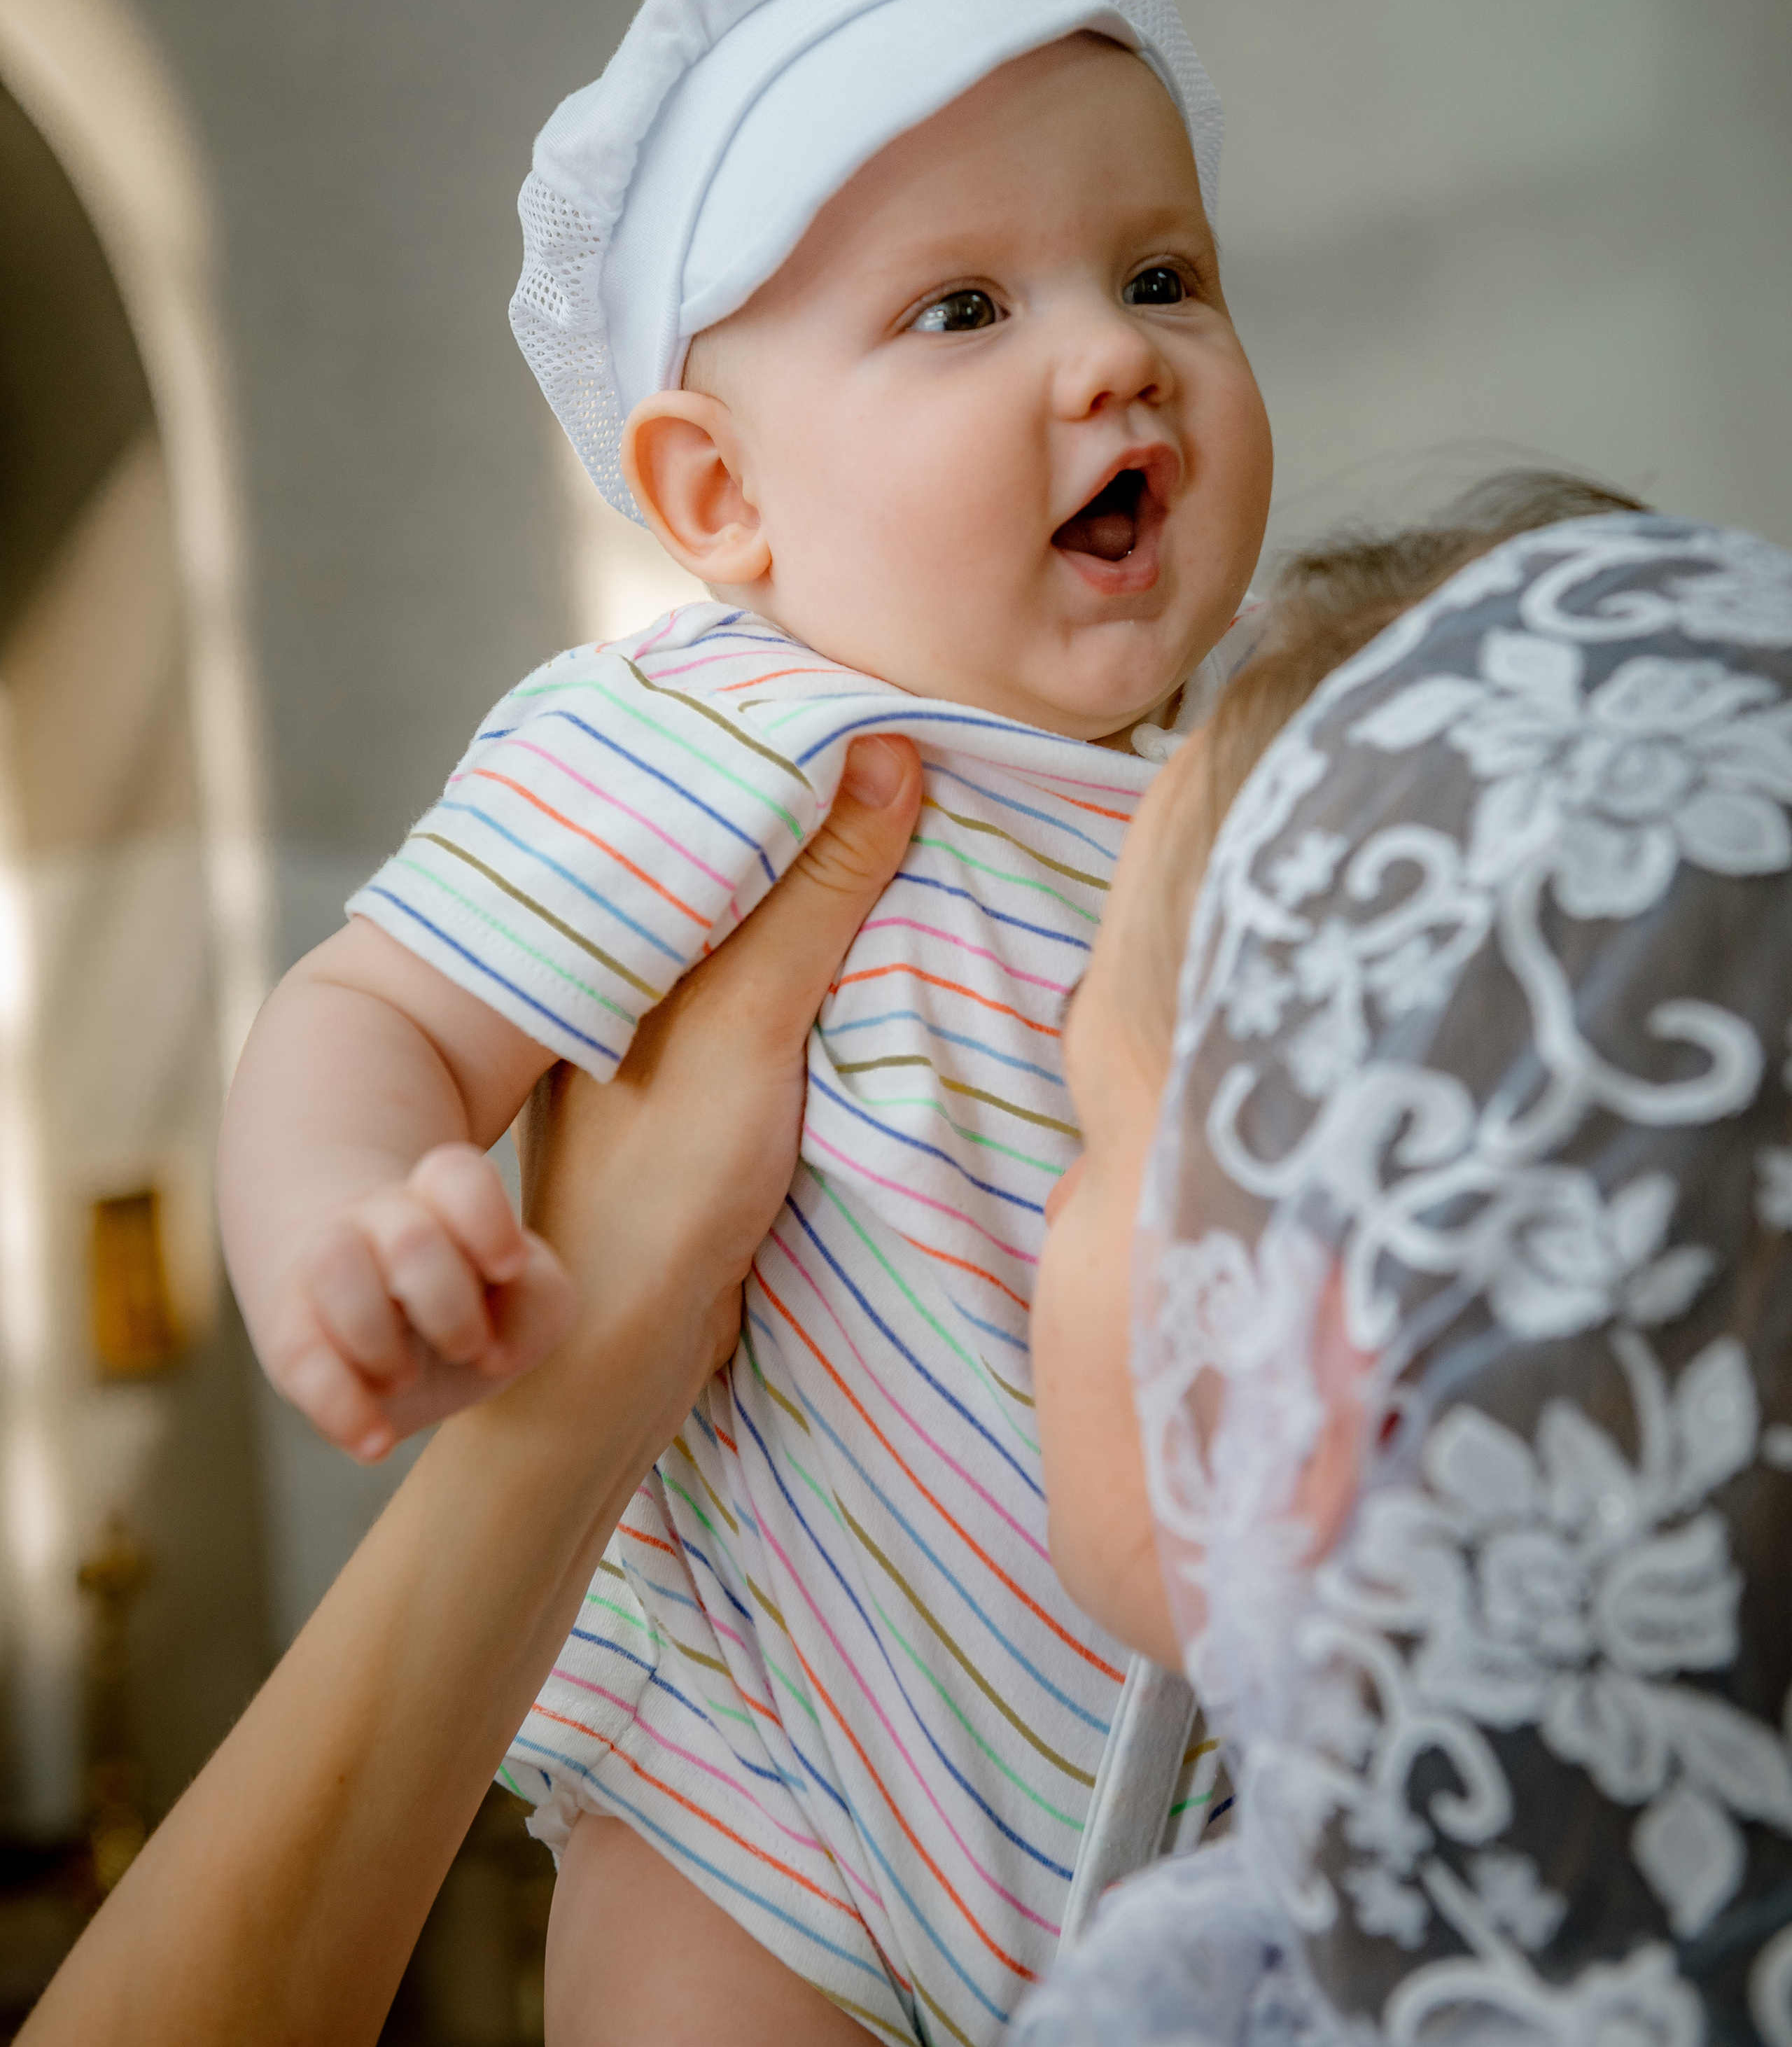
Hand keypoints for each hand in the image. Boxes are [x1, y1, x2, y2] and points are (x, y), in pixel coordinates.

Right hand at [270, 1145, 575, 1460]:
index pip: (456, 1175)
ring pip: (337, 1265)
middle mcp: (379, 1221)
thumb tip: (494, 1347)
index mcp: (442, 1199)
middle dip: (449, 1308)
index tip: (508, 1269)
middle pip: (412, 1239)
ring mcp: (326, 1268)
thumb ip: (538, 1304)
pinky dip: (341, 1408)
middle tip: (466, 1347)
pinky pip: (300, 1358)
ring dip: (382, 1341)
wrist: (380, 1335)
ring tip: (406, 1379)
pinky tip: (378, 1444)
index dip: (487, 1223)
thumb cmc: (469, 1309)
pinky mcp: (291, 1332)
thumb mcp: (526, 1303)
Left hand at [511, 733, 923, 1411]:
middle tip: (928, 740)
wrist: (625, 1351)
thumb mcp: (752, 1019)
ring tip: (925, 811)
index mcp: (623, 926)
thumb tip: (887, 751)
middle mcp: (642, 963)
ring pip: (766, 920)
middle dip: (822, 805)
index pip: (718, 795)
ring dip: (833, 881)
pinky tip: (887, 933)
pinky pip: (782, 986)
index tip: (886, 695)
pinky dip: (832, 954)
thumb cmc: (664, 1183)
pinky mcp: (713, 1081)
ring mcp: (675, 1023)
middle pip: (746, 853)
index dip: (797, 745)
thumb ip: (815, 895)